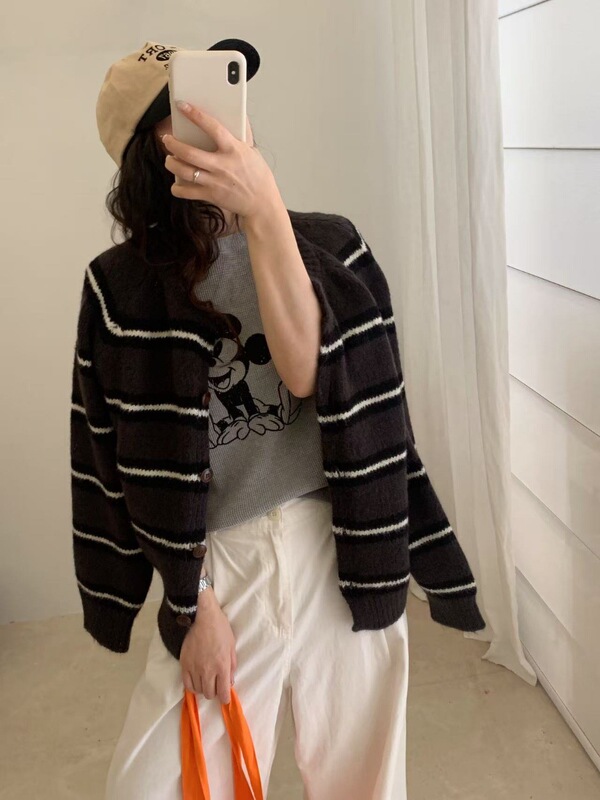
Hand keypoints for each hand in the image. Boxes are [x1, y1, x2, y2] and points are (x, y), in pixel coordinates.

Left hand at [162, 101, 281, 221]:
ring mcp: (215, 182)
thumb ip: (243, 133)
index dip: (195, 114)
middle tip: (167, 140)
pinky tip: (177, 182)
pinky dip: (177, 187)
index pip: (212, 127)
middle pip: (189, 152)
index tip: (183, 106)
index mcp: (233, 150)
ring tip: (170, 159)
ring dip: (171, 163)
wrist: (262, 203)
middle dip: (172, 144)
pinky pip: (185, 192)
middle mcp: (222, 165)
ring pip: (183, 171)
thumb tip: (240, 115)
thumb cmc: (258, 177)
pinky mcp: (210, 196)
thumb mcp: (252, 151)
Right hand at [180, 590, 237, 704]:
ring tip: (206, 681)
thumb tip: (230, 681)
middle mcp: (208, 671)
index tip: (225, 698)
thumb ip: (232, 666)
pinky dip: (192, 687)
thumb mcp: (232, 646)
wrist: (202, 617)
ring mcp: (194, 668)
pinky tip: (196, 682)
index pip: (223, 693)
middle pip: (210, 694)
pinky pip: (187, 684)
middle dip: (215, 692)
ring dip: (204, 689)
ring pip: (199, 691)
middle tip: (216, 685)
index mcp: (222, 666)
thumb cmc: (220, 629)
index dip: (225, 698)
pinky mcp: (184, 665)